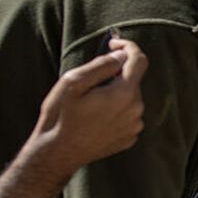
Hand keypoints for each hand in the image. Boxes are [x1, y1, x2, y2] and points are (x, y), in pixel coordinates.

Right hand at [30, 38, 147, 177]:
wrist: (58, 153)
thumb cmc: (61, 116)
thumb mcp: (73, 82)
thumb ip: (101, 65)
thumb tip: (121, 55)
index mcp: (125, 93)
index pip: (139, 60)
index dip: (127, 47)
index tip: (113, 44)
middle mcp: (136, 109)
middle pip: (134, 80)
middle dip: (117, 74)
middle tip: (91, 80)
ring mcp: (135, 125)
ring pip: (131, 98)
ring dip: (116, 93)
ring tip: (91, 102)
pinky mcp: (130, 137)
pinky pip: (128, 115)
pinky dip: (117, 110)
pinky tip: (96, 117)